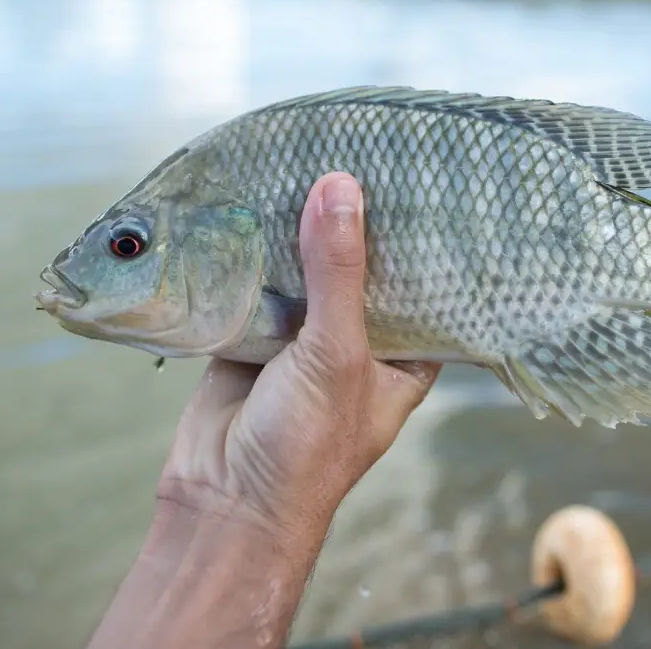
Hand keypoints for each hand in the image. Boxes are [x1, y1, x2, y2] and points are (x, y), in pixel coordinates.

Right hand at [156, 171, 440, 543]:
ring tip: (308, 156)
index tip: (428, 177)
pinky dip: (254, 252)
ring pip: (307, 272)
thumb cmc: (305, 447)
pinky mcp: (255, 337)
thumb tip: (340, 188)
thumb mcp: (335, 354)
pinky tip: (254, 200)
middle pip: (361, 269)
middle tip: (362, 147)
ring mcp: (304, 339)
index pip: (426, 284)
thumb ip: (338, 272)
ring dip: (301, 230)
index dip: (426, 237)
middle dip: (355, 222)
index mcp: (404, 355)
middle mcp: (358, 343)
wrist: (221, 503)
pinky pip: (259, 283)